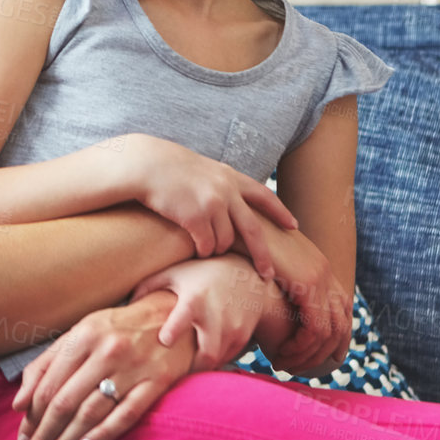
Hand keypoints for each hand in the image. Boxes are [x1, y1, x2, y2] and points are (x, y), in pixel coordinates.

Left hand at [12, 292, 192, 439]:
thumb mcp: (80, 333)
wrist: (171, 315)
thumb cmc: (116, 329)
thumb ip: (46, 364)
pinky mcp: (157, 382)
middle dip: (45, 436)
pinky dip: (104, 434)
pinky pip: (127, 414)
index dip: (32, 418)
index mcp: (83, 336)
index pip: (49, 385)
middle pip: (66, 402)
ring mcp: (133, 367)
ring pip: (91, 412)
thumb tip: (18, 403)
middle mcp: (106, 351)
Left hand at [130, 255, 269, 372]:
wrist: (245, 275)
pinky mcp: (243, 337)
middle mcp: (216, 316)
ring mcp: (233, 328)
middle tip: (172, 372)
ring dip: (200, 367)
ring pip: (217, 361)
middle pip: (206, 355)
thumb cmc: (201, 274)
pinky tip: (200, 358)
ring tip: (184, 367)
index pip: (183, 319)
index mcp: (194, 299)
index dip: (172, 333)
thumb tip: (123, 307)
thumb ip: (148, 287)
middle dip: (190, 368)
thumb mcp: (174, 274)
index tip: (163, 340)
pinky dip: (213, 361)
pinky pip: (227, 358)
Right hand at [131, 135, 298, 270]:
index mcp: (231, 177)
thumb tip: (235, 205)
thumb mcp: (204, 170)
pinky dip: (202, 251)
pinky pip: (206, 246)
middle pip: (253, 230)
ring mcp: (213, 204)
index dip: (280, 212)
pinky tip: (194, 247)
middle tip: (267, 274)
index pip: (264, 195)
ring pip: (224, 242)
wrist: (145, 165)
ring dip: (215, 249)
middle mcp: (226, 190)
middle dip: (262, 255)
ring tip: (203, 246)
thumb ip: (222, 185)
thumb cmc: (169, 169)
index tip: (293, 225)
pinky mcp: (196, 217)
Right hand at [249, 222, 352, 376]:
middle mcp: (325, 272)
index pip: (342, 310)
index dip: (337, 338)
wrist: (237, 217)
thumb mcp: (265, 264)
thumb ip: (276, 282)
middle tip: (299, 368)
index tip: (321, 358)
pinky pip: (315, 327)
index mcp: (318, 267)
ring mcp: (319, 276)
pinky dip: (301, 347)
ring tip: (285, 364)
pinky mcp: (307, 283)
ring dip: (309, 355)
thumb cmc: (241, 241)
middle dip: (325, 353)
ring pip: (330, 331)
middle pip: (342, 324)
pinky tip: (281, 353)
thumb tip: (271, 301)